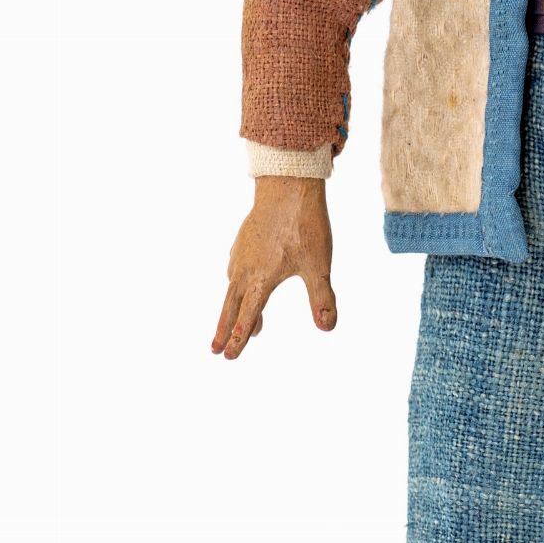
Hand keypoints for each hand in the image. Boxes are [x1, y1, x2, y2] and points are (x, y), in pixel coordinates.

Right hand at [211, 178, 336, 359]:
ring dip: (231, 308)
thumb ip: (322, 298)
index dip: (239, 339)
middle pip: (230, 307)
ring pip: (232, 288)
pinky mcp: (242, 241)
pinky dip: (235, 284)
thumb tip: (327, 328)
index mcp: (261, 281)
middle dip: (224, 330)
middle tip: (216, 350)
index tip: (229, 356)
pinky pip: (233, 269)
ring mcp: (240, 254)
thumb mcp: (319, 266)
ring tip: (238, 322)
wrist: (287, 186)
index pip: (247, 318)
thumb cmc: (304, 226)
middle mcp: (244, 270)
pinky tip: (239, 283)